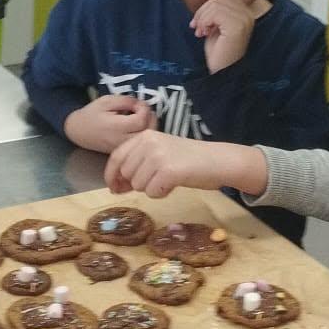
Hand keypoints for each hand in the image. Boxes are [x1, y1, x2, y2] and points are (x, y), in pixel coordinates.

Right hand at [63, 95, 155, 154]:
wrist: (79, 131)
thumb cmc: (92, 113)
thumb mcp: (107, 101)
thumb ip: (126, 101)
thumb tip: (143, 104)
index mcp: (116, 127)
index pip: (140, 121)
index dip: (144, 110)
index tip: (139, 103)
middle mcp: (121, 141)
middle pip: (147, 133)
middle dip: (151, 119)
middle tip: (145, 110)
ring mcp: (124, 149)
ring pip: (146, 141)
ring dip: (150, 127)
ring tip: (143, 117)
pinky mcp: (124, 152)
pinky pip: (140, 145)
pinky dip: (145, 135)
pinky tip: (139, 126)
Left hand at [104, 129, 246, 198]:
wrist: (217, 160)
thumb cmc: (189, 159)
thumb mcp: (160, 153)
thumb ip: (138, 164)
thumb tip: (115, 185)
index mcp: (144, 135)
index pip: (116, 156)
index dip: (111, 175)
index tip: (113, 188)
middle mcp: (148, 142)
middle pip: (126, 174)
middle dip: (138, 183)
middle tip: (157, 181)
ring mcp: (158, 155)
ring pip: (138, 185)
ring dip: (152, 189)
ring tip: (169, 180)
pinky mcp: (168, 171)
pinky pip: (152, 193)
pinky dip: (162, 194)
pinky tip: (174, 184)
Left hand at [188, 0, 255, 73]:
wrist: (223, 71)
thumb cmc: (219, 51)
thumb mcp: (215, 25)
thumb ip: (215, 10)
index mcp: (245, 12)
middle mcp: (247, 14)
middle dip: (202, 10)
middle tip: (195, 26)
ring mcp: (244, 19)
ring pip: (215, 4)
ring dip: (202, 18)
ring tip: (200, 32)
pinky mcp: (237, 26)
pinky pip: (215, 13)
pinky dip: (205, 22)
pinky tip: (204, 33)